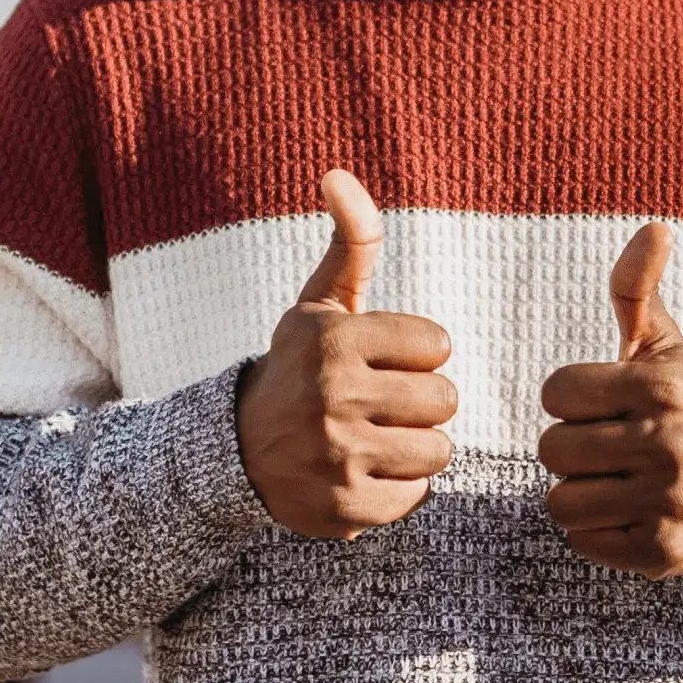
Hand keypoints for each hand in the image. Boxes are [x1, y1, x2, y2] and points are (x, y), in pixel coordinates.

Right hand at [236, 170, 456, 540]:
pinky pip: (417, 496)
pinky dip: (398, 489)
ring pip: (438, 449)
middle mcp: (332, 396)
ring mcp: (337, 456)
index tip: (381, 359)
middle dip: (420, 401)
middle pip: (444, 399)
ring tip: (376, 437)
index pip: (438, 344)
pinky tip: (364, 472)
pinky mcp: (345, 509)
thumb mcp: (321, 302)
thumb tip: (338, 173)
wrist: (237, 452)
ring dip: (415, 445)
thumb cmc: (300, 367)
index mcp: (334, 340)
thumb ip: (352, 240)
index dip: (416, 353)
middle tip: (382, 402)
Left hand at [539, 222, 682, 577]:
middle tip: (609, 445)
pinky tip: (629, 511)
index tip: (605, 403)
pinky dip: (596, 530)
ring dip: (579, 492)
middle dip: (571, 447)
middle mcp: (671, 443)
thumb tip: (654, 225)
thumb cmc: (682, 406)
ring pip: (561, 501)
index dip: (571, 398)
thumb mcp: (662, 346)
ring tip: (616, 480)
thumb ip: (638, 289)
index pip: (555, 393)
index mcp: (666, 386)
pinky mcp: (661, 552)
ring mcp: (669, 502)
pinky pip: (582, 541)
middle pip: (552, 449)